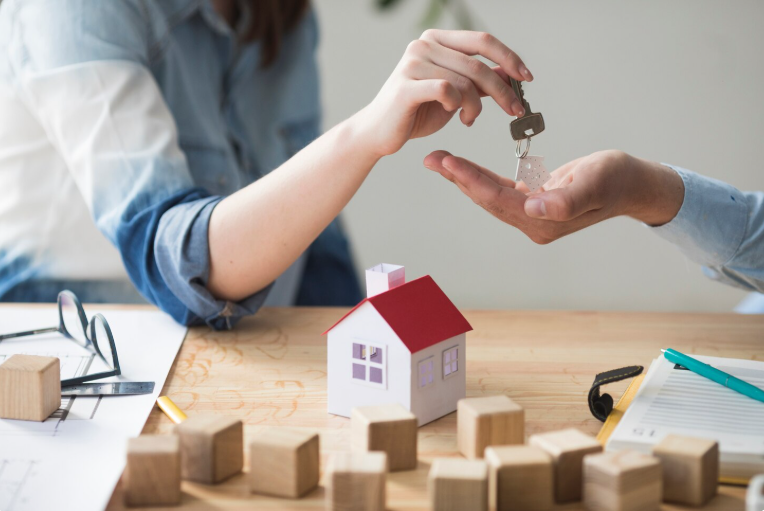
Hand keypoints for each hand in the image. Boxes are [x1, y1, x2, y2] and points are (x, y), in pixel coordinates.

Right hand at [354, 30, 532, 157]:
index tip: (527, 78)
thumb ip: (478, 82)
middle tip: (514, 110)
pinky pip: (447, 91)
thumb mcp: (455, 94)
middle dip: (503, 90)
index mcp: (436, 40)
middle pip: (478, 64)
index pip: (482, 41)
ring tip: (470, 119)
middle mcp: (423, 45)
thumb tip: (510, 74)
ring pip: (465, 81)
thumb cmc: (416, 112)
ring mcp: (412, 64)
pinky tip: (455, 116)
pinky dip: (458, 106)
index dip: (509, 58)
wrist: (379, 132)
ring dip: (477, 106)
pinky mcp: (406, 87)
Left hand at [423, 149, 684, 243]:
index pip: (499, 200)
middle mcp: (533, 222)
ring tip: (439, 160)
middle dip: (458, 178)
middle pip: (487, 199)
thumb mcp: (596, 182)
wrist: (632, 184)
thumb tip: (535, 208)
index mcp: (544, 221)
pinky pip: (499, 189)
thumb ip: (567, 199)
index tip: (448, 162)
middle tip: (431, 158)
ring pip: (489, 194)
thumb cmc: (617, 179)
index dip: (472, 180)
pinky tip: (462, 167)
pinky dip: (479, 177)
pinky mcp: (532, 202)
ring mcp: (531, 215)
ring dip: (463, 177)